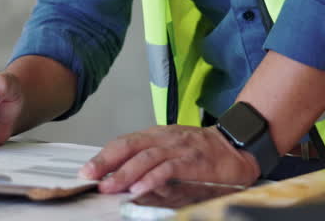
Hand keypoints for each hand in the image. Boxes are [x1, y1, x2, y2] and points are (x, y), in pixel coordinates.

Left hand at [78, 125, 260, 194]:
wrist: (237, 147)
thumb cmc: (204, 154)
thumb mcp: (173, 153)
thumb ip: (151, 166)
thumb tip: (126, 183)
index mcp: (158, 136)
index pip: (125, 142)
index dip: (104, 155)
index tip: (87, 169)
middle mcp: (165, 139)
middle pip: (130, 146)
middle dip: (106, 161)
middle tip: (90, 176)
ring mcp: (180, 149)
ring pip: (147, 157)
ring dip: (126, 172)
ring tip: (110, 186)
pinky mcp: (193, 162)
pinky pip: (169, 169)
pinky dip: (153, 178)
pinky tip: (140, 188)